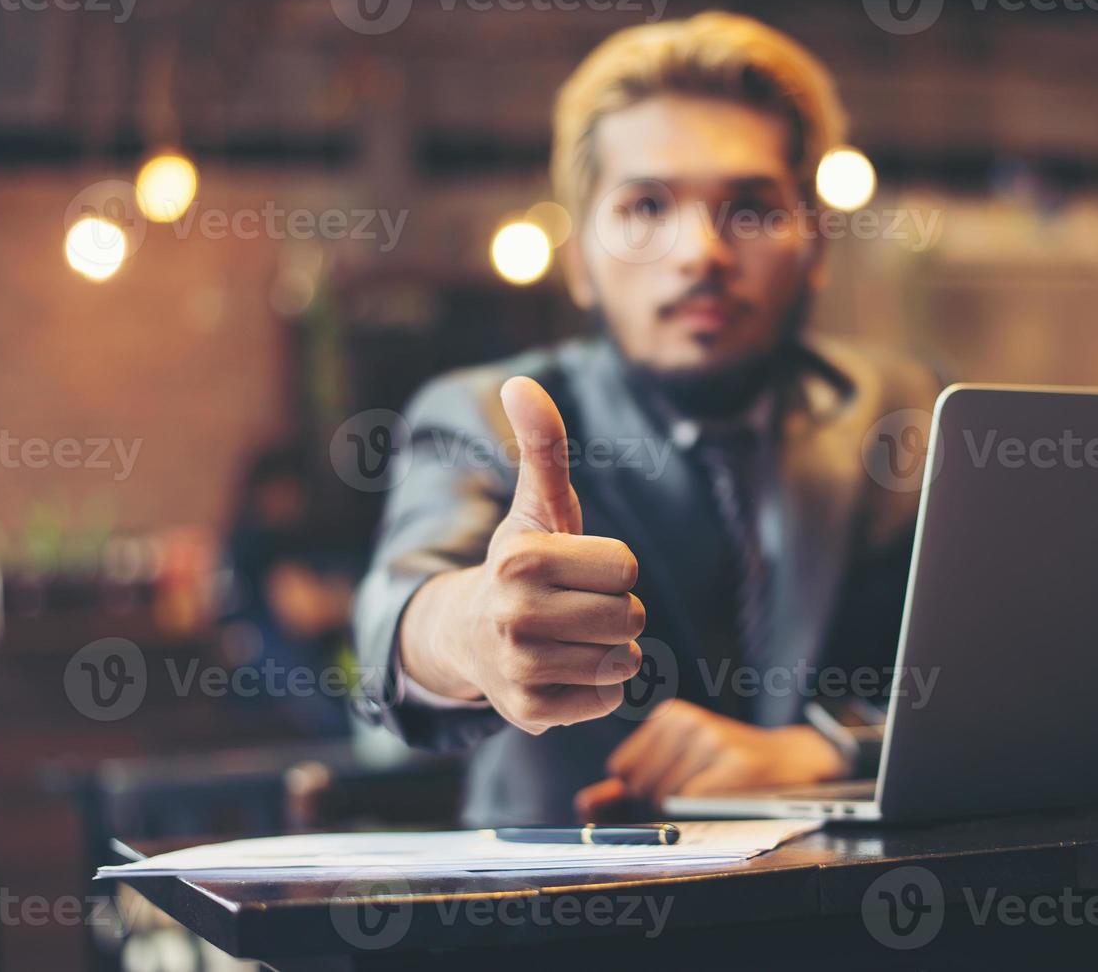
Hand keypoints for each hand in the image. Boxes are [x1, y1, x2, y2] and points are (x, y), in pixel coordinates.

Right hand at [399, 376, 646, 733]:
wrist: (467, 636)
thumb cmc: (522, 564)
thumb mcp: (537, 505)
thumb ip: (543, 446)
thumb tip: (523, 383)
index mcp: (521, 558)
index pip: (625, 566)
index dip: (611, 566)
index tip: (575, 568)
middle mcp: (514, 615)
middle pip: (630, 614)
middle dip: (614, 608)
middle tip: (573, 606)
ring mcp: (520, 668)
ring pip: (624, 659)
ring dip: (609, 648)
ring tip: (568, 637)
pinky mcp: (531, 713)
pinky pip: (609, 698)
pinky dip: (595, 687)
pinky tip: (562, 670)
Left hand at [573, 699, 849, 817]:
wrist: (793, 763)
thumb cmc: (729, 768)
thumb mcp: (676, 768)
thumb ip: (627, 788)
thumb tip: (584, 805)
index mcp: (669, 716)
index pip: (621, 768)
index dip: (643, 789)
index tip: (675, 782)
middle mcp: (687, 721)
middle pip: (639, 785)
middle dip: (660, 801)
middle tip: (700, 789)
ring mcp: (712, 740)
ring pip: (663, 798)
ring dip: (685, 809)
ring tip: (715, 790)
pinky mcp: (734, 764)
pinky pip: (690, 804)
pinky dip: (702, 811)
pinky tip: (724, 796)